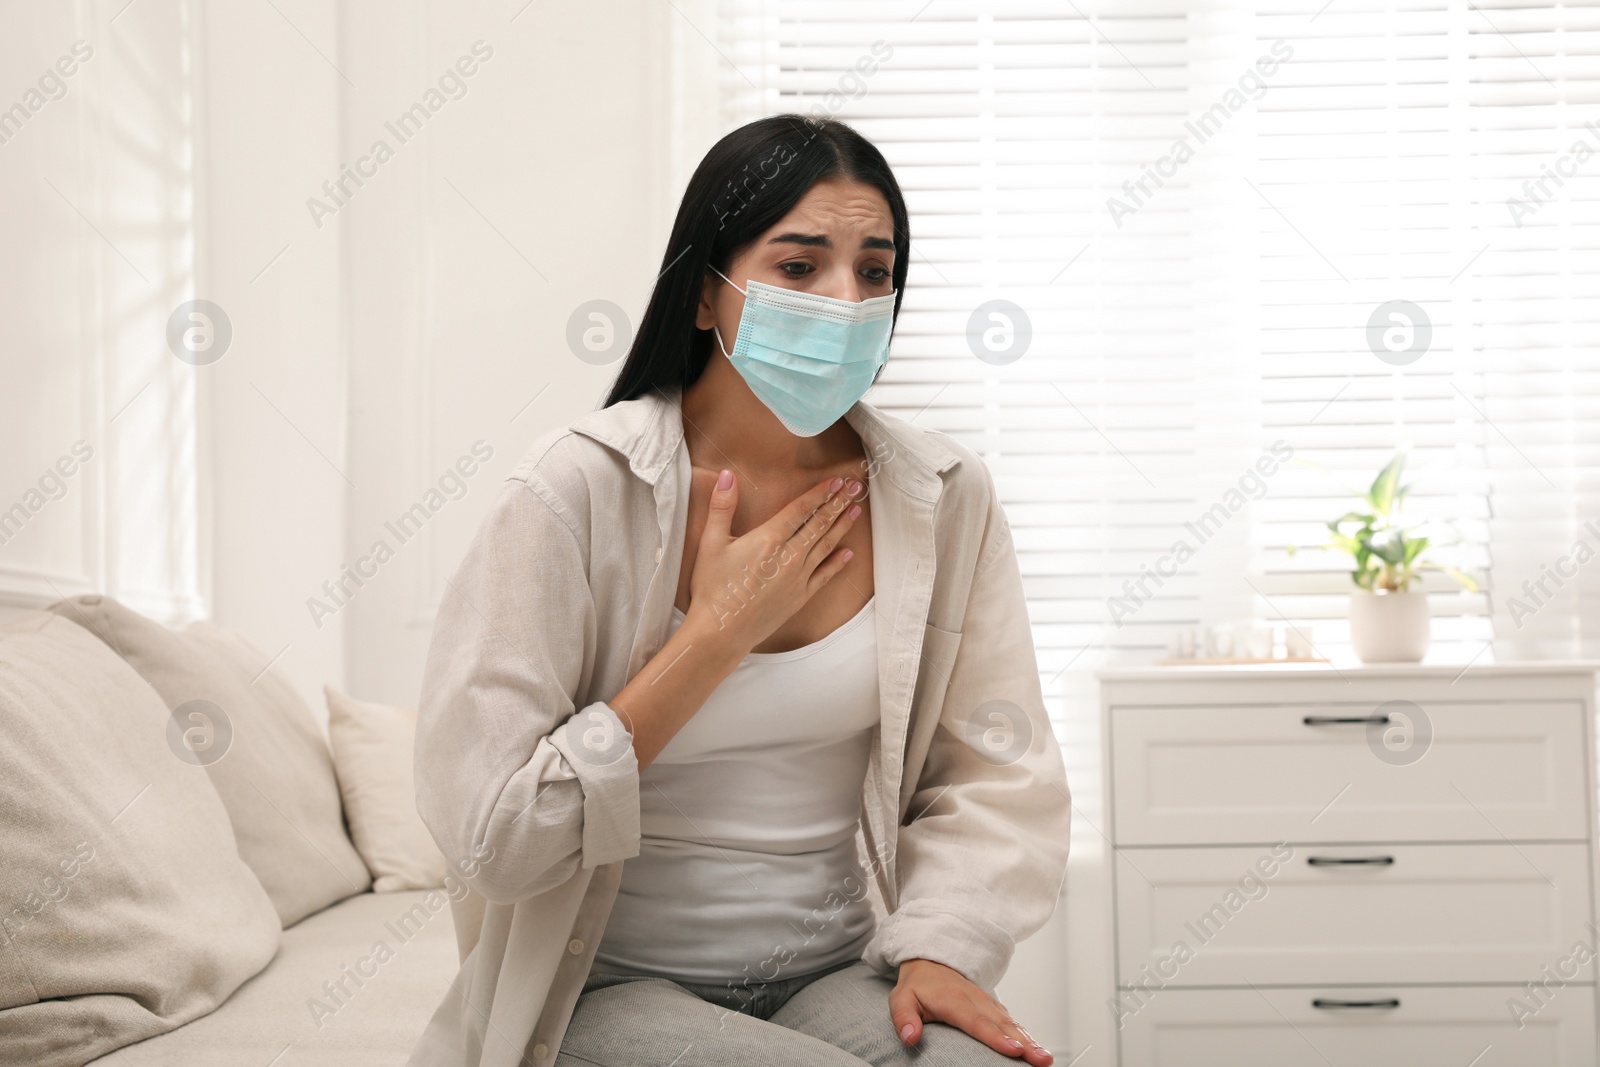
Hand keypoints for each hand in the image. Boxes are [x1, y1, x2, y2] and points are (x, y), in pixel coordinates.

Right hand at [684, 469, 861, 655]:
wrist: (720, 632)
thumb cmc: (712, 589)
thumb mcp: (710, 543)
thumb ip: (721, 506)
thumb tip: (726, 475)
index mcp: (768, 539)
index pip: (801, 509)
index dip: (820, 493)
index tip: (836, 481)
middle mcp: (789, 557)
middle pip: (818, 524)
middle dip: (838, 504)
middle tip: (855, 488)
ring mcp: (797, 579)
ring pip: (825, 546)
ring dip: (841, 527)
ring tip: (856, 512)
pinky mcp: (799, 597)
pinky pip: (824, 576)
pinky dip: (837, 563)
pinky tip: (848, 553)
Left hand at [889, 958, 1051, 1064]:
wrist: (930, 961)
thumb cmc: (917, 985)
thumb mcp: (901, 999)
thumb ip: (904, 1019)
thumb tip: (910, 1038)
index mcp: (954, 999)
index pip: (977, 1021)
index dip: (996, 1037)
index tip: (1014, 1050)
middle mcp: (975, 1000)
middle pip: (1003, 1024)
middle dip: (1025, 1043)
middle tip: (1042, 1060)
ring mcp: (987, 1002)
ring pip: (1012, 1022)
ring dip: (1031, 1040)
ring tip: (1045, 1058)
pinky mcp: (993, 1007)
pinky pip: (1012, 1021)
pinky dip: (1027, 1034)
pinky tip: (1037, 1049)